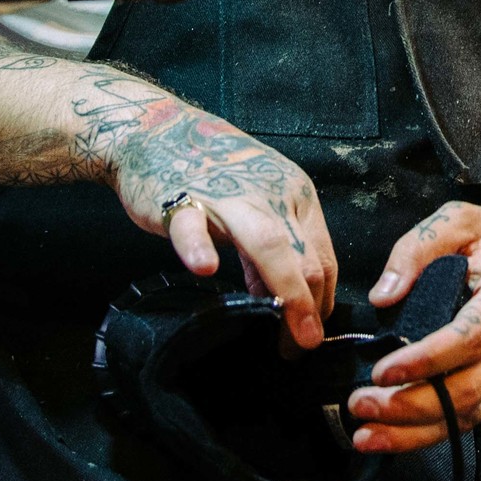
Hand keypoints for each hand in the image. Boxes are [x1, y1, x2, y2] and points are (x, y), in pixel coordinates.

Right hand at [108, 102, 336, 347]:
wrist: (156, 131)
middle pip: (305, 257)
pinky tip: (205, 267)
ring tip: (288, 335)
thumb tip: (284, 304)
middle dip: (310, 311)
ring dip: (286, 292)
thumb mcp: (258, 206)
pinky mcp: (181, 198)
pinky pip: (192, 224)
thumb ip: (273, 253)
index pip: (324, 257)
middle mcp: (271, 193)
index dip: (324, 303)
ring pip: (269, 243)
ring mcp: (227, 195)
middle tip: (301, 349)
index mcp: (295, 194)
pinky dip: (200, 247)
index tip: (312, 336)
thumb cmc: (212, 171)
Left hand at [343, 203, 480, 452]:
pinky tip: (395, 435)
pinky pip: (473, 417)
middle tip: (360, 405)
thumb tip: (382, 296)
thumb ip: (417, 248)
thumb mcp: (462, 220)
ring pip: (470, 414)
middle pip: (470, 389)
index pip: (471, 337)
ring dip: (415, 431)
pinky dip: (433, 432)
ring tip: (366, 434)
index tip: (381, 372)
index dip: (426, 360)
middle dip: (410, 406)